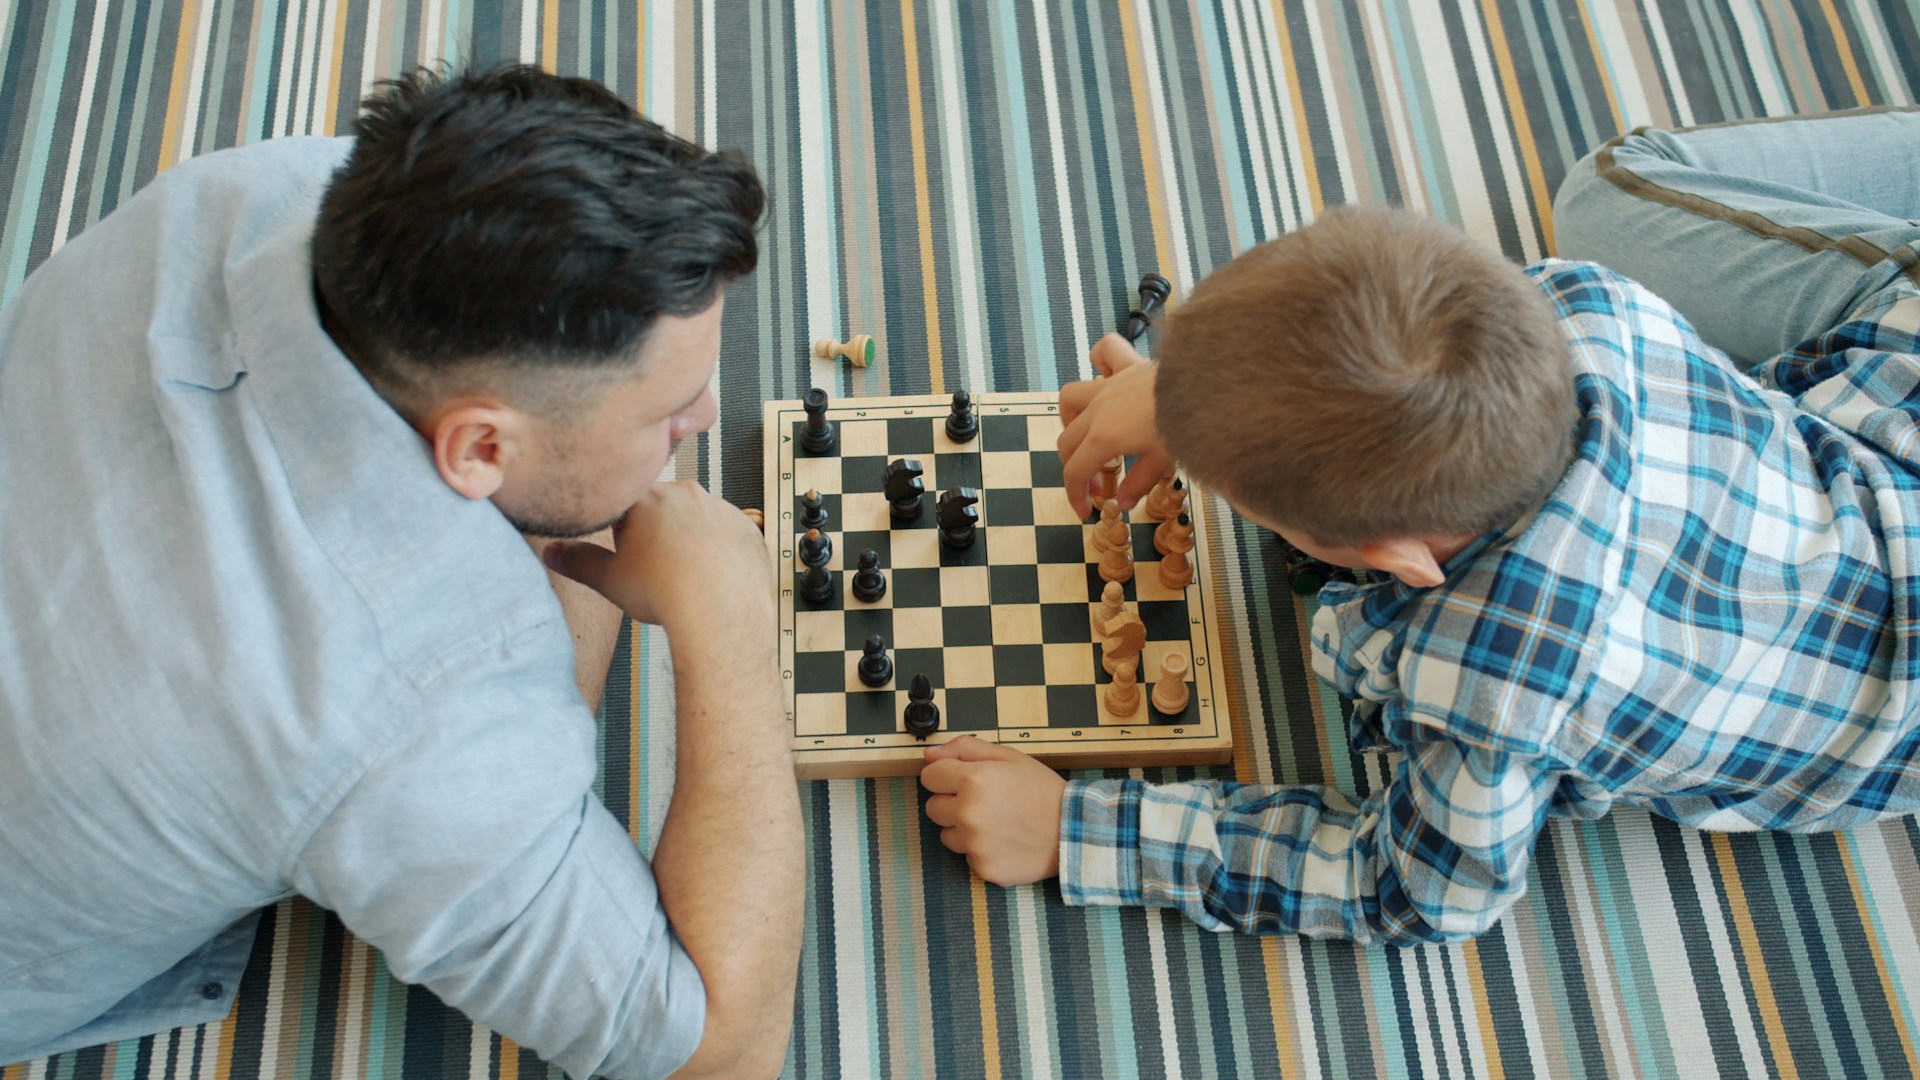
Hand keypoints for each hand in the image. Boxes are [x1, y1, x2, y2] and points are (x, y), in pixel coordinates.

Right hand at [541, 481, 771, 632]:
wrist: (721, 612)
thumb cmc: (664, 593)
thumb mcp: (610, 579)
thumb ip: (577, 561)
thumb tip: (549, 552)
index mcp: (647, 498)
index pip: (625, 503)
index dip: (620, 529)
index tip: (625, 550)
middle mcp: (686, 493)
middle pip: (662, 507)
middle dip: (655, 532)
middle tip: (655, 569)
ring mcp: (721, 509)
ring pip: (697, 520)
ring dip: (689, 540)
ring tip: (685, 577)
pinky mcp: (747, 528)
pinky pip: (728, 535)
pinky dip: (720, 552)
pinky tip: (712, 578)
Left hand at [921, 736, 1066, 885]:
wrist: (1074, 830)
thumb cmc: (1042, 791)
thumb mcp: (1009, 756)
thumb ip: (965, 749)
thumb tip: (929, 755)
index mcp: (973, 779)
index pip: (929, 777)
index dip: (945, 777)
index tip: (962, 781)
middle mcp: (968, 813)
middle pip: (933, 808)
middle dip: (952, 804)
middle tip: (984, 803)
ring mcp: (974, 844)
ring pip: (947, 835)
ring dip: (964, 830)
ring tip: (996, 824)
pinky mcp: (982, 867)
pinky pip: (967, 857)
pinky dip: (981, 851)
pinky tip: (1004, 843)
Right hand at [1058, 334, 1171, 518]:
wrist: (1206, 386)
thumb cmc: (1185, 426)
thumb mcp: (1161, 463)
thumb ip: (1138, 483)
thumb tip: (1123, 503)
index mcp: (1103, 437)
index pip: (1075, 471)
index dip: (1074, 495)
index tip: (1086, 510)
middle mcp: (1098, 409)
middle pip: (1067, 441)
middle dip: (1077, 467)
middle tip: (1100, 483)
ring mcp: (1109, 384)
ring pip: (1071, 397)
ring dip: (1072, 418)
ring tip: (1089, 433)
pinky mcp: (1127, 365)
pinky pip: (1104, 352)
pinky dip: (1100, 361)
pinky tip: (1107, 375)